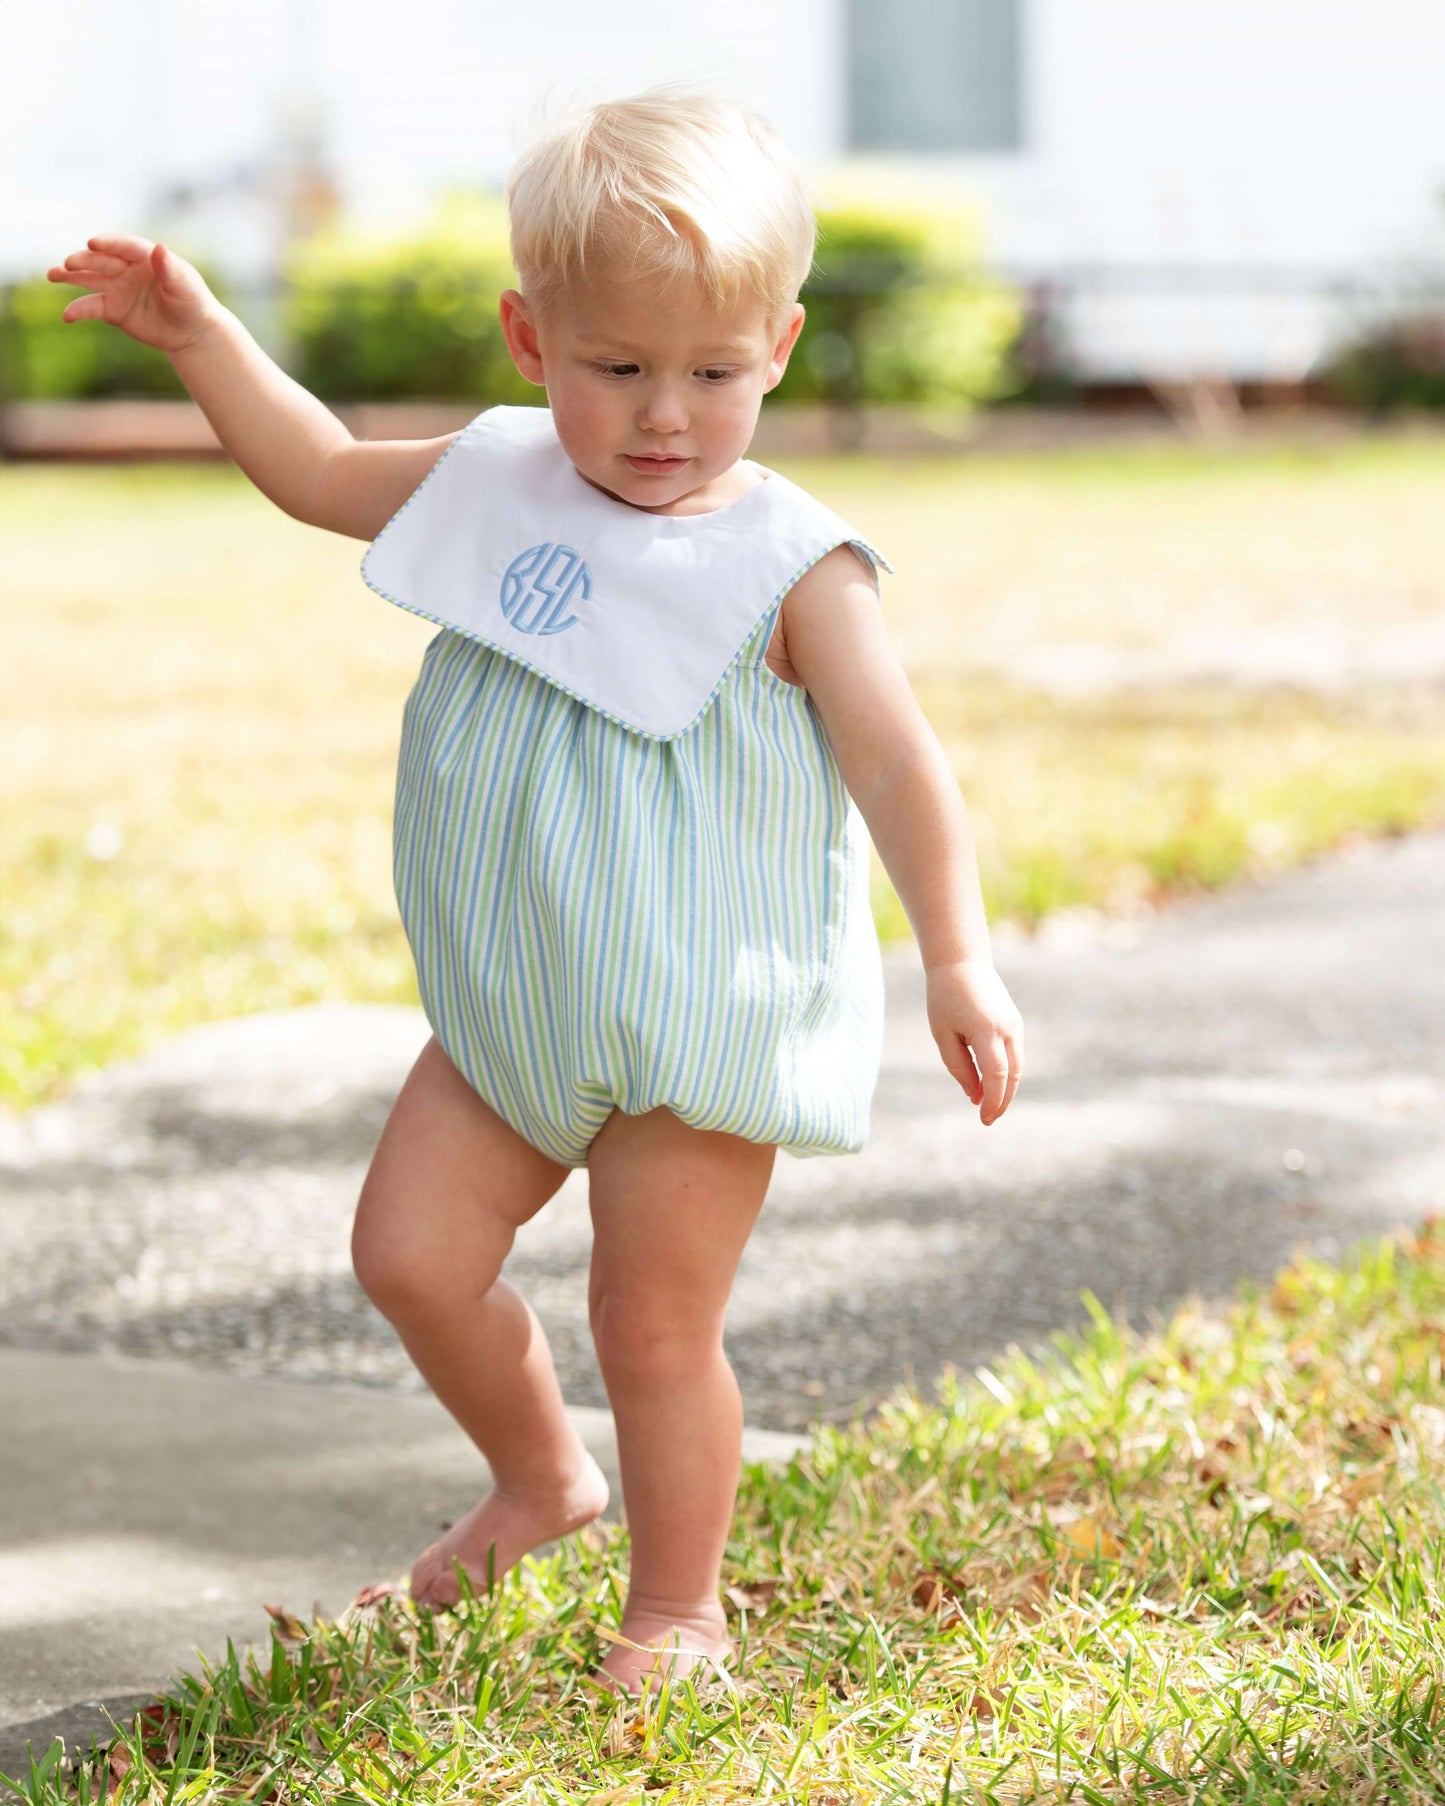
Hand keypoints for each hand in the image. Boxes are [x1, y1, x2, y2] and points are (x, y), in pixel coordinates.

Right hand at [46, 236, 221, 354]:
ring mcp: (117, 287)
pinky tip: (67, 316)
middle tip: (70, 262)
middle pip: (103, 261)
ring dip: (70, 276)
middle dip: (85, 260)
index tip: (93, 243)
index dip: (109, 244)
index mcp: (146, 257)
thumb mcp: (185, 287)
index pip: (125, 247)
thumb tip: (160, 248)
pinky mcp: (112, 309)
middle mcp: (127, 269)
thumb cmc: (192, 303)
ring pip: (90, 279)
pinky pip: (91, 307)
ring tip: (53, 274)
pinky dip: (78, 310)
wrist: (190, 331)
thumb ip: (170, 269)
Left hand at [925, 958, 1023, 1125]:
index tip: (984, 1118)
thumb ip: (959, 1066)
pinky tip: (993, 1085)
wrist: (962, 962)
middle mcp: (1007, 1029)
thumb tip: (974, 1096)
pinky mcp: (1015, 1023)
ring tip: (989, 1106)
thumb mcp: (943, 1034)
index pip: (997, 1075)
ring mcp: (1015, 1025)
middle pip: (1013, 1075)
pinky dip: (1007, 1073)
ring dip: (1006, 1089)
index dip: (993, 1100)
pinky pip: (1015, 1055)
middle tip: (988, 1119)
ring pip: (1018, 1067)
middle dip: (1002, 1100)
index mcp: (986, 1030)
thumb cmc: (945, 997)